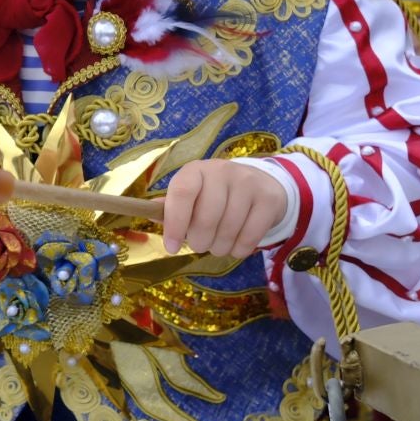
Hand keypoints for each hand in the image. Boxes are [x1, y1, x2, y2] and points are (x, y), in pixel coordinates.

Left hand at [161, 160, 288, 258]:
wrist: (260, 183)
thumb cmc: (215, 194)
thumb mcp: (192, 194)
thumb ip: (172, 206)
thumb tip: (151, 214)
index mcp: (196, 170)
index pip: (182, 193)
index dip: (175, 224)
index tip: (171, 248)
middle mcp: (221, 171)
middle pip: (206, 218)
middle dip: (199, 242)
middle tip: (200, 245)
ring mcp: (248, 183)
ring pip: (228, 230)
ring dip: (219, 248)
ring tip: (218, 245)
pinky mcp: (268, 199)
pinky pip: (250, 237)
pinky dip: (239, 250)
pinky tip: (235, 246)